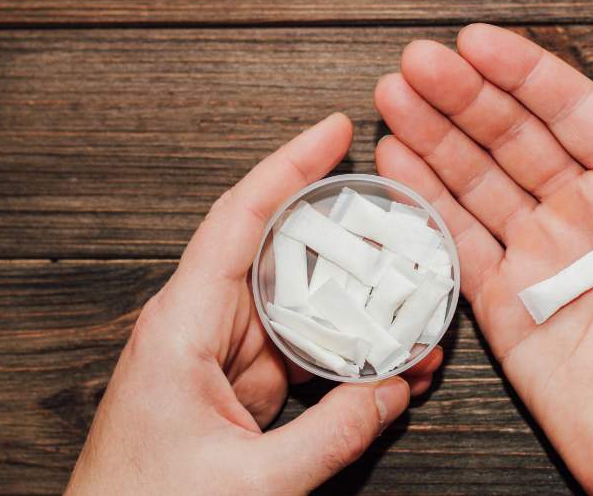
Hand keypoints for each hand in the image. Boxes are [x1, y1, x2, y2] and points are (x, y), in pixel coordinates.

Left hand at [65, 113, 442, 495]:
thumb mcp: (252, 481)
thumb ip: (332, 435)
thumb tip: (391, 392)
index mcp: (181, 326)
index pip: (239, 219)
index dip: (288, 166)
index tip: (333, 131)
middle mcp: (198, 328)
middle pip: (283, 260)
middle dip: (348, 248)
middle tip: (403, 235)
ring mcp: (217, 358)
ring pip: (298, 311)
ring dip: (353, 313)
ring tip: (411, 316)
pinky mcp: (233, 388)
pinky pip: (297, 354)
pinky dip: (339, 357)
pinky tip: (381, 365)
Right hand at [374, 24, 592, 494]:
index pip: (574, 115)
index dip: (525, 76)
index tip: (478, 45)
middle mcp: (583, 218)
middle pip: (512, 138)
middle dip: (463, 98)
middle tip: (417, 64)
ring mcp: (539, 258)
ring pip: (477, 181)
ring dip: (434, 137)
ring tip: (394, 96)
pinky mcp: (504, 303)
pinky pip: (458, 243)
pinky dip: (426, 203)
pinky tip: (399, 164)